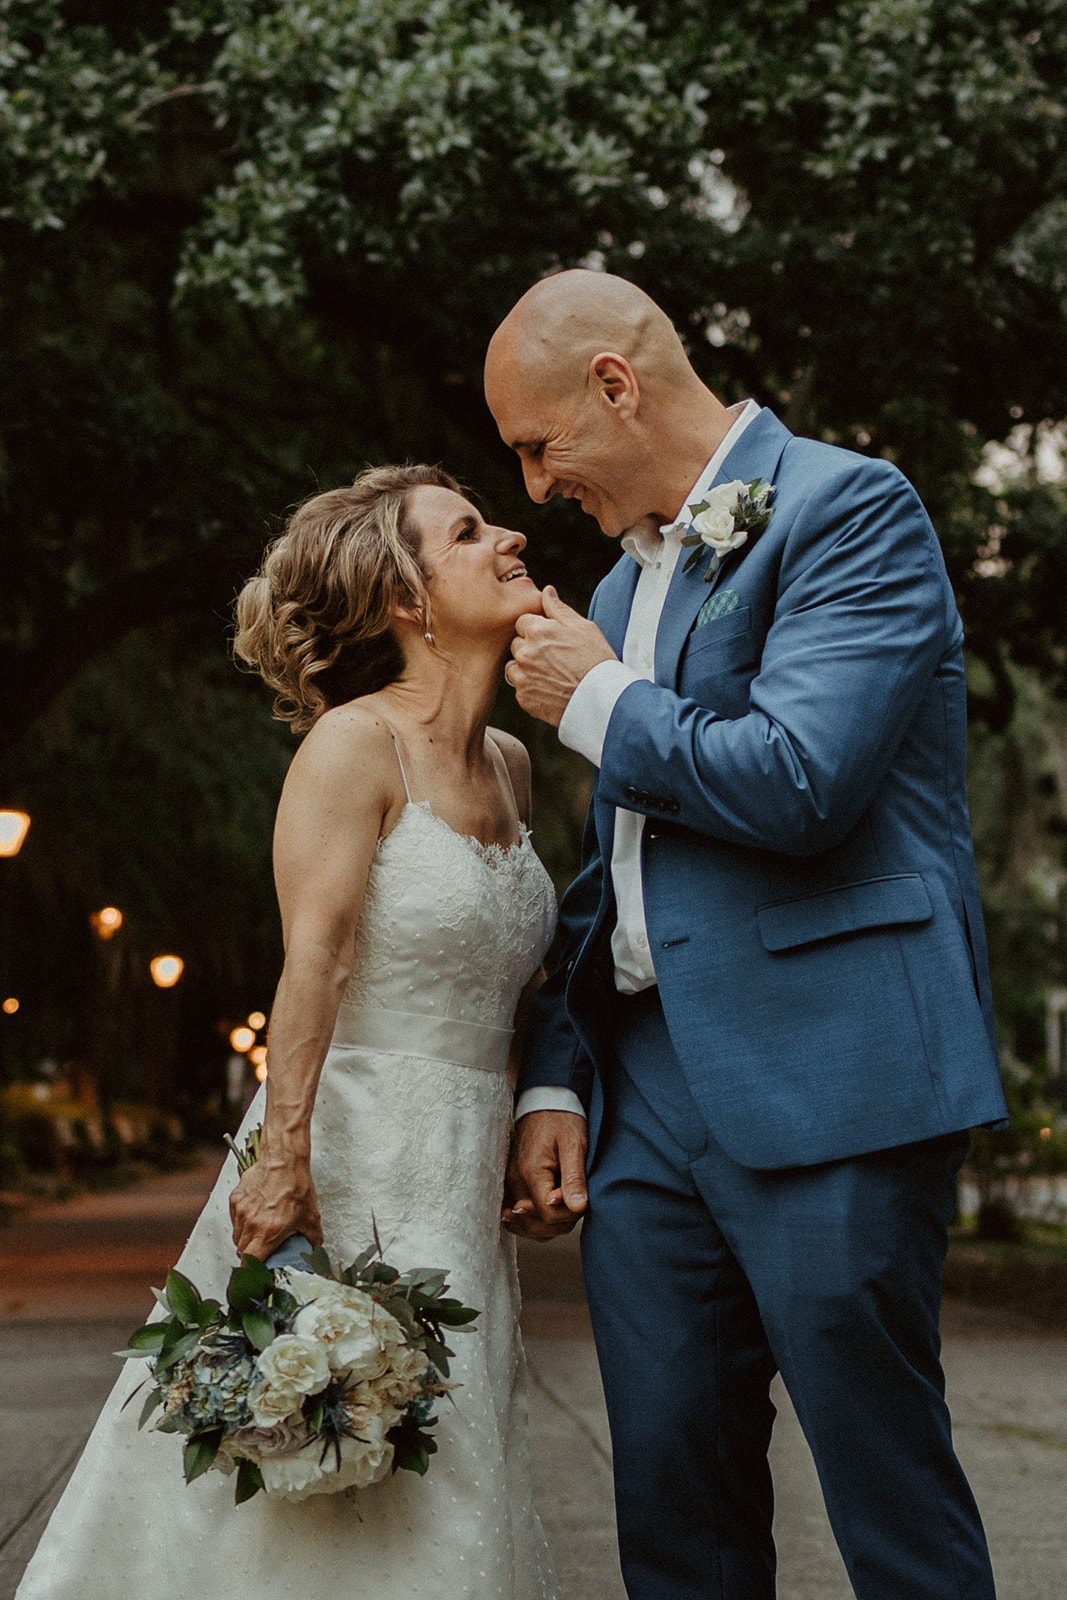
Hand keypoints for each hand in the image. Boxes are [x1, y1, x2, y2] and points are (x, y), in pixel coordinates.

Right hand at [229, 1146, 323, 1261]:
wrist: (284, 1159)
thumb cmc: (296, 1184)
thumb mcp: (311, 1217)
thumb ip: (312, 1238)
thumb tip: (313, 1248)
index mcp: (268, 1232)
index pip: (250, 1263)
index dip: (252, 1271)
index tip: (257, 1273)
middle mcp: (251, 1223)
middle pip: (242, 1251)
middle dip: (251, 1256)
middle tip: (262, 1252)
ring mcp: (241, 1211)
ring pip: (237, 1235)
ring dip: (246, 1239)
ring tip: (260, 1233)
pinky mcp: (236, 1199)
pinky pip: (235, 1219)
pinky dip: (242, 1222)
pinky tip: (255, 1216)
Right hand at [502, 1110, 587, 1239]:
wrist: (545, 1100)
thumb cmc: (562, 1119)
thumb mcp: (574, 1144)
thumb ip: (574, 1178)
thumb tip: (578, 1208)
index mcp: (530, 1172)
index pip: (548, 1214)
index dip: (569, 1214)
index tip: (581, 1199)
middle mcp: (514, 1181)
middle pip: (534, 1225)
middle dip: (560, 1223)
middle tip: (576, 1204)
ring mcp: (510, 1183)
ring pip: (525, 1225)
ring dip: (548, 1225)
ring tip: (564, 1208)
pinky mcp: (511, 1182)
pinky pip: (518, 1215)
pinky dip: (533, 1221)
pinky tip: (546, 1214)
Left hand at [507, 586, 614, 726]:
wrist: (602, 699)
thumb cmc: (597, 660)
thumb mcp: (584, 627)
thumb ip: (559, 609)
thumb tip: (547, 591)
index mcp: (538, 631)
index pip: (522, 621)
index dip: (537, 629)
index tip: (551, 639)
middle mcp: (525, 653)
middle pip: (517, 644)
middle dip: (530, 647)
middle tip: (554, 658)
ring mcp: (522, 677)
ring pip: (514, 666)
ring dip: (527, 668)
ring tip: (552, 675)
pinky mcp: (524, 698)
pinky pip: (520, 688)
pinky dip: (531, 688)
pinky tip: (551, 689)